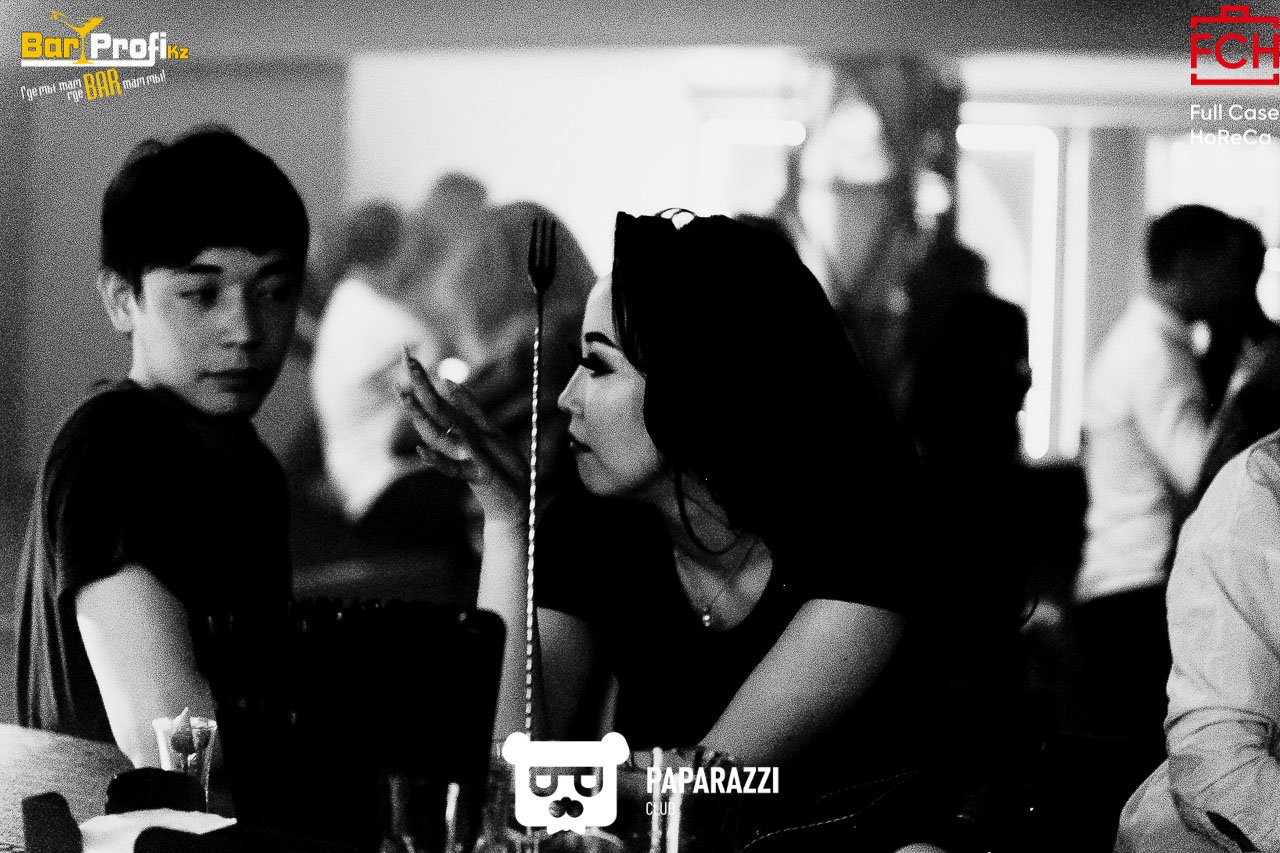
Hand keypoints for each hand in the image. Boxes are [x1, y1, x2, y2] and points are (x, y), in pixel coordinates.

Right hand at [398, 349, 527, 523]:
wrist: (515, 500)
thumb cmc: (502, 466)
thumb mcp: (488, 430)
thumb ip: (468, 407)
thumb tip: (447, 380)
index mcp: (459, 429)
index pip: (435, 399)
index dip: (422, 378)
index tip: (407, 354)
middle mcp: (455, 442)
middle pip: (432, 411)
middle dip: (419, 385)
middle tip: (404, 359)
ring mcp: (462, 458)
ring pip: (435, 436)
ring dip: (420, 416)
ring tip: (404, 395)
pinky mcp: (474, 475)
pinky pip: (452, 468)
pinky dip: (436, 460)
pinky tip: (422, 450)